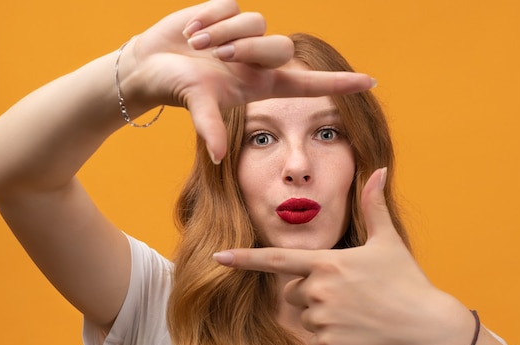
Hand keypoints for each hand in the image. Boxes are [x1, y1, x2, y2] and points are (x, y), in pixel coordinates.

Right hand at [123, 0, 374, 162]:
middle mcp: (259, 61)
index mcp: (260, 85)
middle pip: (281, 46)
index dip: (339, 83)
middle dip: (246, 49)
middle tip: (215, 57)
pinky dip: (210, 17)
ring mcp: (246, 36)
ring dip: (223, 33)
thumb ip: (209, 126)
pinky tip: (191, 31)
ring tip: (196, 45)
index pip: (309, 84)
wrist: (148, 65)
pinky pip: (233, 6)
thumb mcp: (196, 106)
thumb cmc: (174, 89)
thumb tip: (217, 155)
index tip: (371, 83)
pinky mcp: (230, 13)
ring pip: (256, 23)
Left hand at [214, 168, 473, 344]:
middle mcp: (319, 289)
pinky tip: (354, 329)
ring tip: (354, 311)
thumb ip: (374, 206)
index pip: (276, 260)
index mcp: (328, 262)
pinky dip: (328, 336)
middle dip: (309, 291)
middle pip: (291, 291)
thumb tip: (380, 169)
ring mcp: (322, 318)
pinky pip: (314, 339)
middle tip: (346, 292)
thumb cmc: (407, 281)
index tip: (218, 258)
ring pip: (303, 316)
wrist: (427, 326)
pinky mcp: (328, 344)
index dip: (244, 259)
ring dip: (320, 314)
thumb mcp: (388, 242)